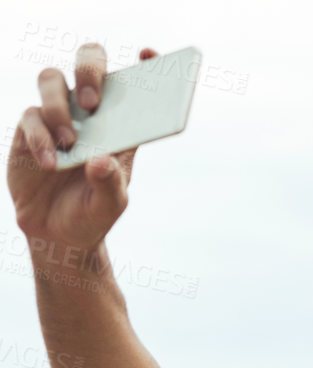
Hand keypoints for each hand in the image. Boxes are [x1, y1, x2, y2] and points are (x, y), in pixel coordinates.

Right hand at [8, 43, 156, 252]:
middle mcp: (88, 111)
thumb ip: (110, 184)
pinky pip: (31, 117)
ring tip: (70, 143)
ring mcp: (57, 114)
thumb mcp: (110, 206)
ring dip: (59, 107)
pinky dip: (41, 139)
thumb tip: (101, 160)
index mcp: (119, 124)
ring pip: (51, 79)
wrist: (57, 234)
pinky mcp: (30, 128)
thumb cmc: (92, 214)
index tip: (149, 54)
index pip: (133, 83)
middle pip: (88, 63)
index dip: (145, 64)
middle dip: (90, 71)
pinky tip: (52, 163)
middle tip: (92, 102)